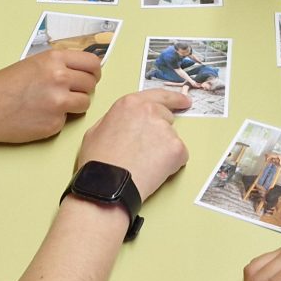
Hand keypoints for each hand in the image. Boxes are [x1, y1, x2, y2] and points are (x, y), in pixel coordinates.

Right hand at [0, 50, 101, 143]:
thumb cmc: (4, 86)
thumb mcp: (33, 64)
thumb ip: (57, 65)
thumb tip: (81, 70)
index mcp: (54, 59)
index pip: (92, 63)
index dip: (94, 71)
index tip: (91, 76)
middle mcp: (60, 78)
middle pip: (91, 83)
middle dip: (84, 88)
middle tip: (70, 92)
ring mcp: (59, 102)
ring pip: (85, 103)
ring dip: (75, 104)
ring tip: (54, 104)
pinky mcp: (55, 124)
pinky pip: (68, 120)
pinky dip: (58, 119)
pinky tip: (40, 115)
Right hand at [75, 87, 191, 199]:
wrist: (108, 185)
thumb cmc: (99, 162)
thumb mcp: (96, 130)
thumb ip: (116, 119)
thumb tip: (123, 122)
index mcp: (130, 104)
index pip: (159, 95)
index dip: (174, 99)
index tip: (183, 102)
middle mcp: (150, 111)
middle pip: (166, 118)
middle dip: (160, 131)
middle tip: (149, 149)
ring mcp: (165, 129)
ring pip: (172, 138)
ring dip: (163, 149)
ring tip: (144, 164)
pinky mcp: (176, 148)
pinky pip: (180, 155)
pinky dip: (171, 164)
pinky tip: (153, 171)